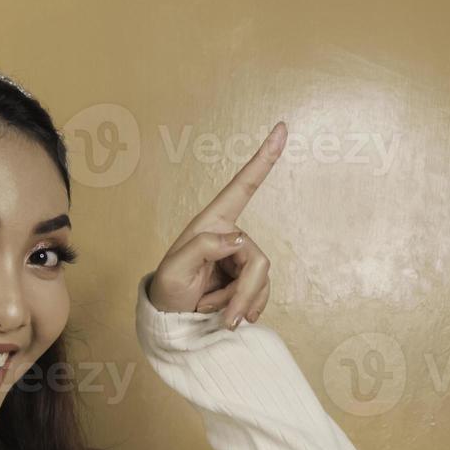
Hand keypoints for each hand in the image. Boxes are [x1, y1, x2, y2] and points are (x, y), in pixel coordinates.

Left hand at [146, 121, 287, 328]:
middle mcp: (231, 236)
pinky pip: (262, 293)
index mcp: (212, 223)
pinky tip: (232, 317)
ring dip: (240, 303)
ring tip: (216, 315)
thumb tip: (239, 240)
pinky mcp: (247, 278)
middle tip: (225, 318)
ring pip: (262, 281)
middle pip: (258, 262)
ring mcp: (241, 258)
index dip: (263, 159)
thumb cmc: (167, 291)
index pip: (242, 187)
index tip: (282, 130)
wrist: (172, 319)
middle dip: (243, 294)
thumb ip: (204, 248)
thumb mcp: (175, 270)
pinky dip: (246, 308)